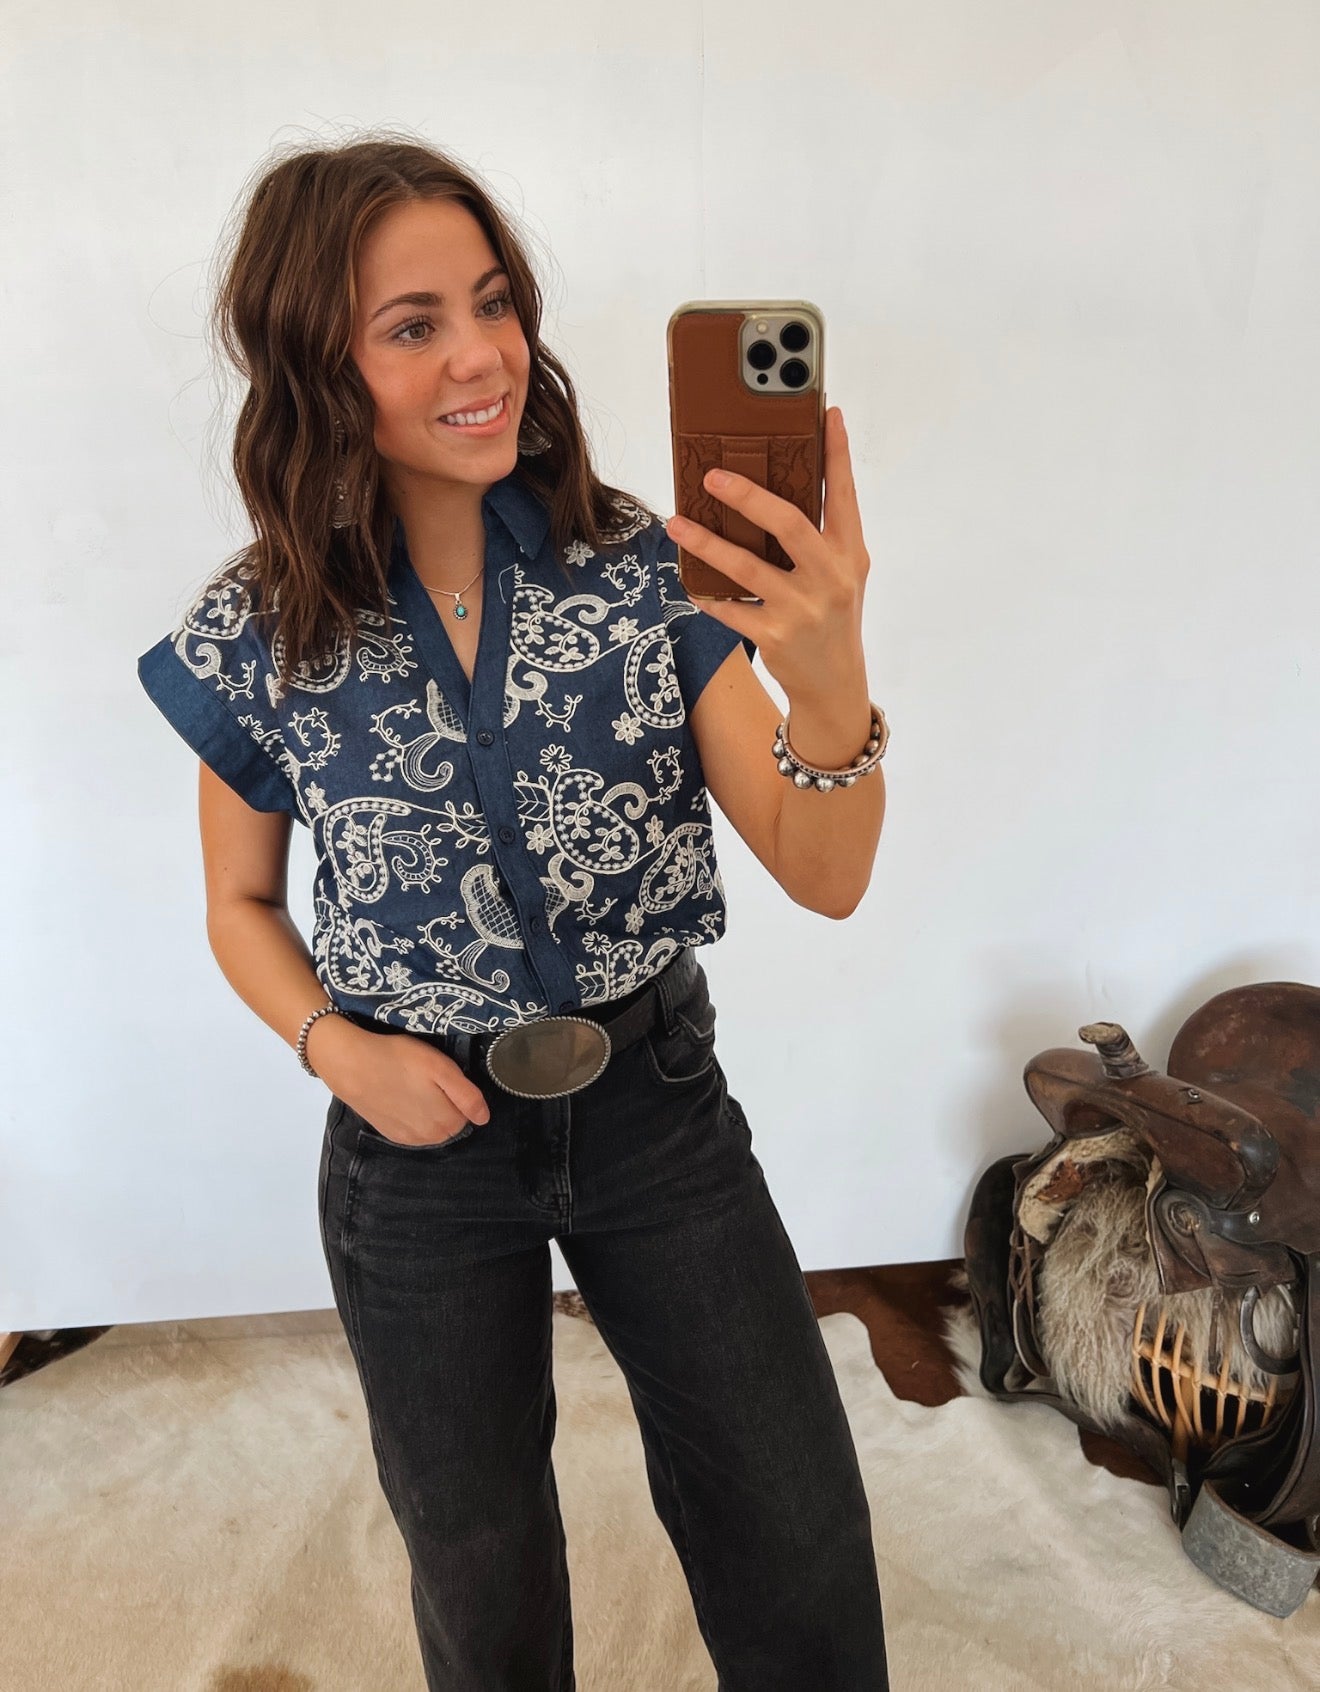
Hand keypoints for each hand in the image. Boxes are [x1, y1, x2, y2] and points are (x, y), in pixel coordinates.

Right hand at [312, 1019, 491, 1147]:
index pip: (468, 1114)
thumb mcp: (441, 1068)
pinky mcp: (390, 1134)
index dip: (459, 1092)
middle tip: (428, 1078)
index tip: (444, 1076)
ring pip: (433, 1127)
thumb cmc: (398, 1059)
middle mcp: (430, 1138)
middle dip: (447, 1103)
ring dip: (430, 1110)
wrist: (351, 1064)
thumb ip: (468, 1096)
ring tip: (414, 1085)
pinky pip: (414, 1129)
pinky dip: (413, 1115)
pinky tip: (401, 1096)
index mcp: (447, 1122)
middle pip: (452, 1122)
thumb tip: (484, 1118)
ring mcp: (408, 1138)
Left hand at [663, 406, 869, 700]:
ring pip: (747, 568)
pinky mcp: (774, 636)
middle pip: (789, 525)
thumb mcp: (841, 575)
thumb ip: (819, 537)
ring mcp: (802, 609)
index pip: (844, 496)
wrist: (835, 686)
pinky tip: (690, 582)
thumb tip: (772, 490)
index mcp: (850, 555)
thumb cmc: (831, 617)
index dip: (837, 454)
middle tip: (713, 477)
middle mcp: (831, 578)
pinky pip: (730, 609)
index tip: (828, 414)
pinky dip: (708, 594)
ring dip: (707, 543)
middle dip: (749, 496)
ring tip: (676, 524)